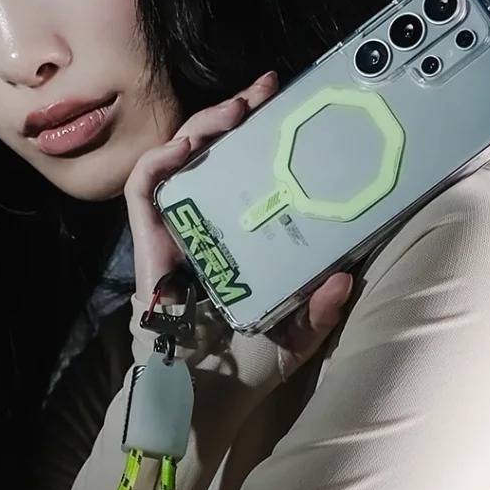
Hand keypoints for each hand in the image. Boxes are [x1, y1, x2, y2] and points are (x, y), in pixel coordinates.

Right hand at [124, 69, 355, 374]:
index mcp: (236, 237)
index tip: (287, 106)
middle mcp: (203, 227)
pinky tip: (185, 146)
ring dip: (200, 128)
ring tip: (231, 110)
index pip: (243, 173)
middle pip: (210, 156)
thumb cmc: (247, 368)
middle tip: (263, 90)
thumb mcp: (298, 333)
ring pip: (176, 161)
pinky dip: (159, 162)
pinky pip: (143, 190)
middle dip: (232, 115)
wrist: (207, 398)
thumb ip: (322, 309)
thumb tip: (346, 278)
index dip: (260, 136)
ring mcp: (173, 233)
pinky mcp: (148, 243)